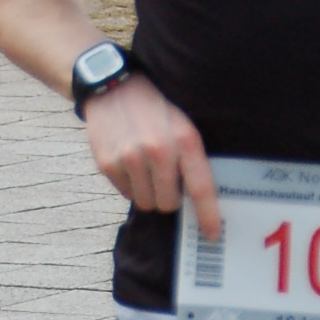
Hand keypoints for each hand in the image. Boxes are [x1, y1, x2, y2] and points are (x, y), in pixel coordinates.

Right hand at [84, 72, 221, 237]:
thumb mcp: (182, 124)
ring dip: (147, 192)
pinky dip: (129, 184)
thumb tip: (195, 200)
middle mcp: (158, 150)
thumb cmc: (154, 108)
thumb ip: (190, 157)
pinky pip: (125, 193)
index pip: (200, 187)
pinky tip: (128, 161)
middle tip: (163, 178)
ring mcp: (130, 158)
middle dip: (168, 197)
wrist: (111, 85)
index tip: (212, 233)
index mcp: (184, 140)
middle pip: (168, 204)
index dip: (208, 215)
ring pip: (145, 203)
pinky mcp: (108, 163)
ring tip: (144, 166)